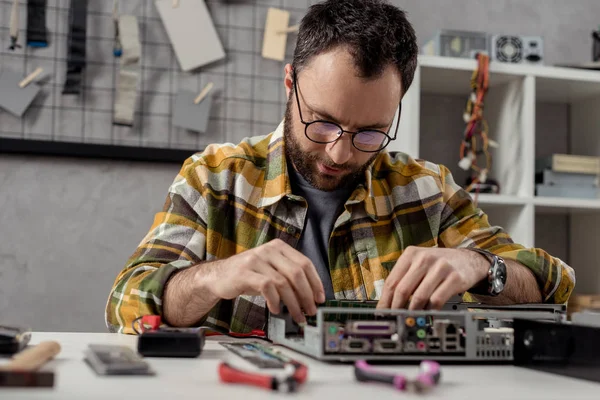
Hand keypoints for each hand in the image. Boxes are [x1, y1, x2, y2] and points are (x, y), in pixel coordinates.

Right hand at [210, 239, 325, 323]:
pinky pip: (267, 287)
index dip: (316, 282)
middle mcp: (269, 250)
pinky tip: (276, 309)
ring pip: (283, 282)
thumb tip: (311, 296)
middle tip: (311, 311)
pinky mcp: (244, 272)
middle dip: (307, 295)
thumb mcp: (271, 270)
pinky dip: (275, 301)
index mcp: (279, 247)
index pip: (305, 263)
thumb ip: (288, 277)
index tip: (320, 298)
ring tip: (296, 315)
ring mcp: (256, 259)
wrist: (218, 276)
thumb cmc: (249, 276)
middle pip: (297, 273)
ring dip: (293, 303)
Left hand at [376, 246, 487, 309]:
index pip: (392, 281)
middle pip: (403, 289)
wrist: (468, 260)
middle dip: (396, 308)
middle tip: (395, 318)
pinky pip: (437, 300)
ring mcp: (440, 267)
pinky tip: (428, 313)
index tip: (382, 313)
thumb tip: (388, 303)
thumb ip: (404, 278)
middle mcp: (424, 258)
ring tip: (411, 317)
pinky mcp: (454, 278)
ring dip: (413, 311)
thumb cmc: (439, 265)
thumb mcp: (419, 264)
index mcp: (411, 254)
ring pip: (419, 297)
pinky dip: (429, 311)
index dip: (385, 300)